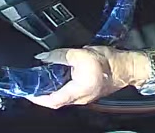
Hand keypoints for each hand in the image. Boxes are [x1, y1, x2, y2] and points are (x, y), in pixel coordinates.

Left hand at [26, 47, 142, 108]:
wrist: (128, 66)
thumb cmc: (110, 62)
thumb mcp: (81, 54)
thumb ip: (60, 55)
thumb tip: (43, 57)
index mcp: (78, 91)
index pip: (52, 100)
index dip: (37, 98)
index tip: (27, 92)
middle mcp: (81, 98)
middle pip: (56, 100)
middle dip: (42, 93)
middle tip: (31, 84)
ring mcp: (85, 96)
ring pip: (63, 96)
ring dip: (51, 89)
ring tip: (41, 79)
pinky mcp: (88, 91)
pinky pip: (71, 92)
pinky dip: (61, 86)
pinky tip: (58, 76)